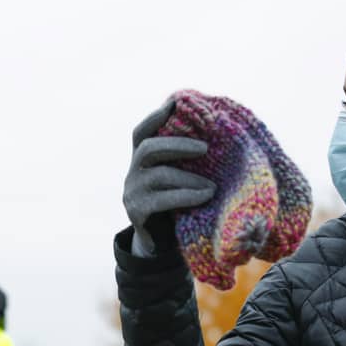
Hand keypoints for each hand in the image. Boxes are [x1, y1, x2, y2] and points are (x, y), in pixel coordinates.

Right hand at [123, 101, 214, 256]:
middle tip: (206, 148)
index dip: (156, 117)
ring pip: (159, 176)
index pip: (141, 132)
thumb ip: (185, 157)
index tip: (175, 104)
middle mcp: (132, 172)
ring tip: (213, 187)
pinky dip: (186, 196)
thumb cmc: (176, 201)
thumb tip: (212, 129)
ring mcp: (132, 192)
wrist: (160, 242)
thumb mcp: (178, 175)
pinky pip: (161, 200)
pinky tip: (204, 197)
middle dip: (178, 144)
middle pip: (148, 148)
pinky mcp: (136, 211)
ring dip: (190, 179)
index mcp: (141, 159)